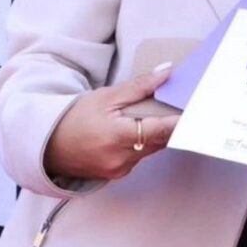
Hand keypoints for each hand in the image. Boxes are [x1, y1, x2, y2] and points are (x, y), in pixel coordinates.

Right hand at [43, 65, 180, 180]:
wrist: (47, 145)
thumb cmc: (75, 117)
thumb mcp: (106, 96)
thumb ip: (139, 86)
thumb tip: (166, 72)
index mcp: (118, 137)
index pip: (161, 131)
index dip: (182, 122)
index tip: (199, 112)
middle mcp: (122, 158)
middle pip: (160, 140)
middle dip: (172, 125)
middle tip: (189, 107)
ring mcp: (120, 169)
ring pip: (152, 149)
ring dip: (158, 134)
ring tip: (164, 114)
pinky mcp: (118, 174)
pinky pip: (141, 156)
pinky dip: (145, 142)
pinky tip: (143, 129)